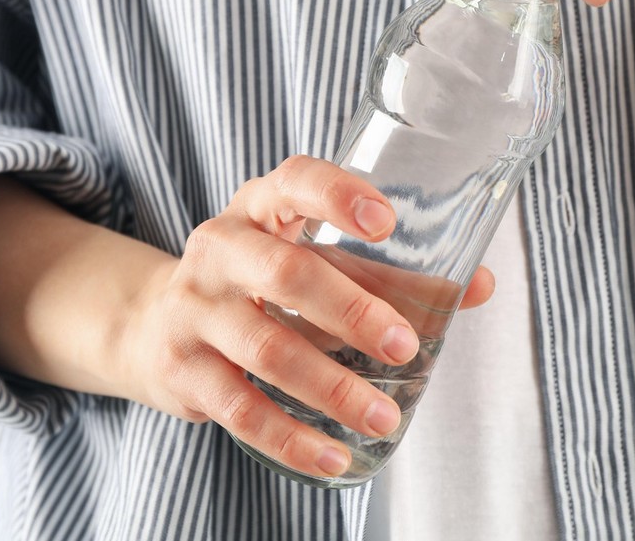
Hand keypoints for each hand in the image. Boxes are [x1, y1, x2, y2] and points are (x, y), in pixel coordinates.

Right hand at [121, 155, 494, 478]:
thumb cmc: (261, 284)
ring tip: (385, 416)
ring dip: (333, 387)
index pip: (295, 180)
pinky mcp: (181, 368)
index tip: (387, 223)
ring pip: (267, 347)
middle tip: (405, 345)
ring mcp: (194, 308)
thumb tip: (480, 285)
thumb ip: (392, 276)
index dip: (338, 195)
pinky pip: (239, 408)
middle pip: (286, 273)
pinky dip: (290, 437)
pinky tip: (333, 456)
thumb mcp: (314, 261)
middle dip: (353, 312)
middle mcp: (220, 247)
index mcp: (261, 207)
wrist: (154, 325)